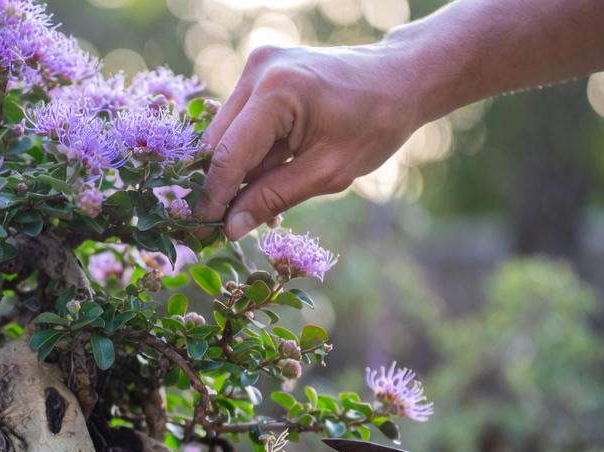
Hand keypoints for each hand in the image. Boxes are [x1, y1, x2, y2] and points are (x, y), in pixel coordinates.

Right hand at [197, 43, 424, 240]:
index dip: (212, 197)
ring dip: (239, 171)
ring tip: (261, 203)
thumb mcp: (328, 172)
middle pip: (218, 142)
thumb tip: (230, 227)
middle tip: (226, 227)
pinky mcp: (261, 72)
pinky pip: (242, 122)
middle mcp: (258, 70)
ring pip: (226, 134)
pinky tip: (271, 175)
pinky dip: (251, 153)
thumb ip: (274, 197)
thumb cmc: (375, 124)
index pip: (227, 155)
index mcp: (276, 91)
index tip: (202, 232)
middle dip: (222, 186)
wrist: (401, 79)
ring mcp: (257, 67)